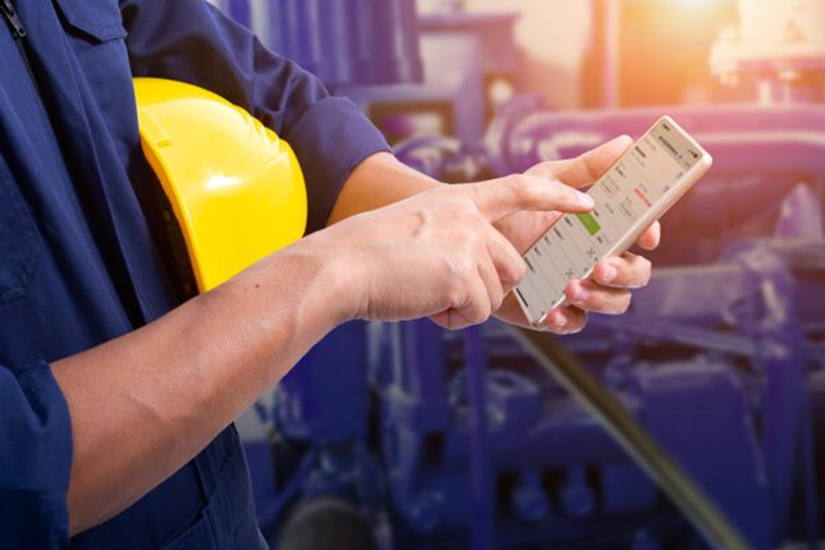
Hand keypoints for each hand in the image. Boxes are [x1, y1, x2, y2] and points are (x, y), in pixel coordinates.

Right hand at [314, 175, 594, 329]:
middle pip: (513, 264)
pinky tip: (423, 302)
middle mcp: (470, 216)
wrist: (341, 267)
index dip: (557, 194)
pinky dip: (452, 318)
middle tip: (442, 289)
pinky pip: (477, 311)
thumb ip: (453, 234)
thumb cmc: (370, 254)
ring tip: (423, 291)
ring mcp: (469, 243)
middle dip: (487, 287)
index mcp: (458, 199)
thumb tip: (477, 269)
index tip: (587, 201)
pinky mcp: (464, 274)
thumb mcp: (417, 225)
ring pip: (496, 292)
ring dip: (464, 303)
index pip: (520, 187)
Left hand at [493, 136, 660, 332]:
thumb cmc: (511, 211)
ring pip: (614, 301)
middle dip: (626, 272)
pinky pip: (576, 323)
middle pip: (636, 272)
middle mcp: (596, 259)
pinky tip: (552, 311)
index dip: (649, 233)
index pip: (641, 232)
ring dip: (601, 298)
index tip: (644, 235)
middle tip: (601, 266)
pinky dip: (568, 319)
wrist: (467, 246)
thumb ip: (585, 169)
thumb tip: (626, 143)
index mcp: (601, 228)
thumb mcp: (545, 183)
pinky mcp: (555, 311)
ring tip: (571, 288)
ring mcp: (579, 287)